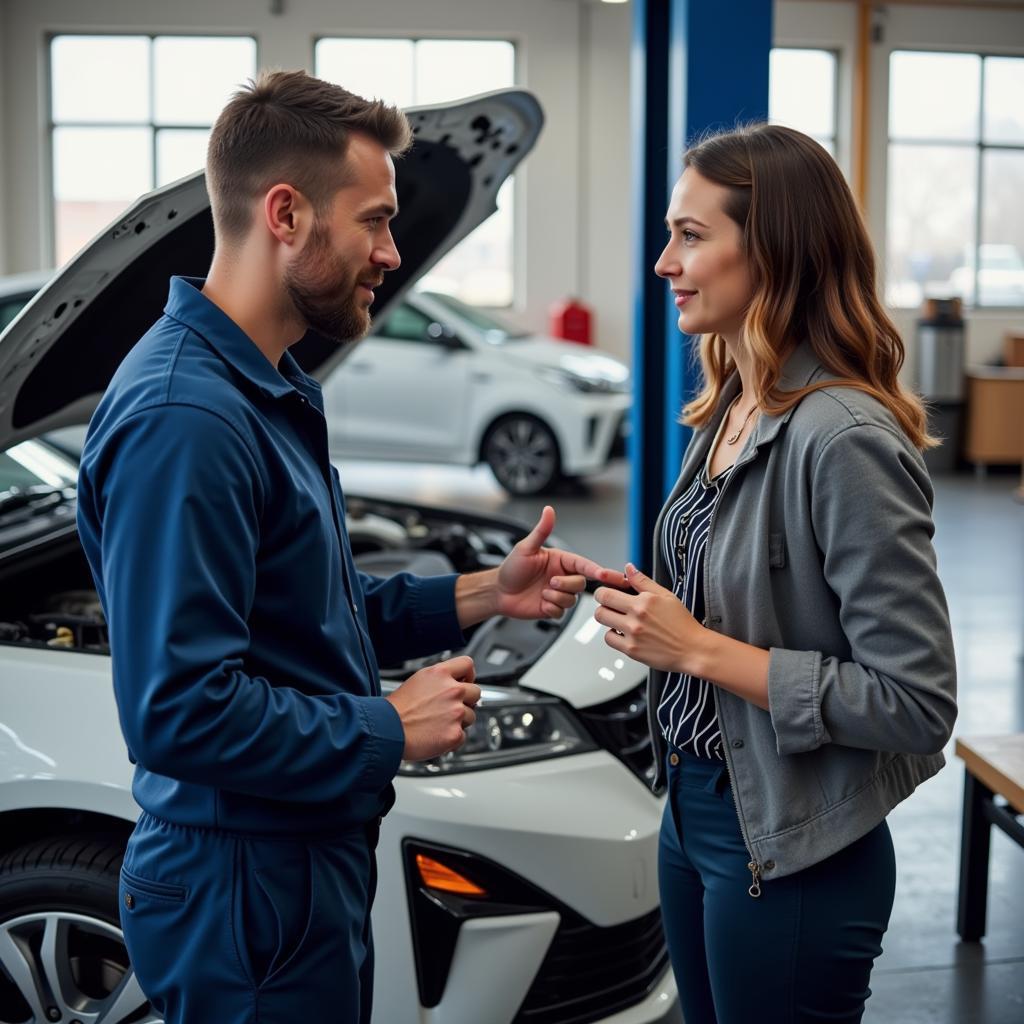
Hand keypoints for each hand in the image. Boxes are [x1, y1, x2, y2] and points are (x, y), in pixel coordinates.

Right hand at [385, 656, 480, 760]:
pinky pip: (463, 735)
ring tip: (438, 723)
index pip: (467, 664)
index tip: (466, 681)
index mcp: (440, 674)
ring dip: (459, 720)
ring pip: (471, 715)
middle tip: (450, 708)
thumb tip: (454, 682)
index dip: (468, 674)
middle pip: (475, 691)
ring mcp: (456, 712)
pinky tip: (437, 735)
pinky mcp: (455, 733)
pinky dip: (452, 738)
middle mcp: (452, 690)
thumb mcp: (417, 681)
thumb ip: (439, 680)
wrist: (386, 731)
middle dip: (466, 700)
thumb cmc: (396, 709)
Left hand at [495, 505, 618, 619]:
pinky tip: (540, 602)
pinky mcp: (551, 608)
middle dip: (567, 585)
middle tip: (550, 583)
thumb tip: (549, 510)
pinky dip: (551, 608)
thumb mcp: (526, 548)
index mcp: (559, 561)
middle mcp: (561, 577)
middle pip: (580, 584)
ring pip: (572, 600)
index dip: (594, 569)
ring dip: (557, 597)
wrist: (497, 592)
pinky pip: (561, 612)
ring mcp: (557, 593)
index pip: (582, 564)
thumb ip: (541, 531)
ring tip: (541, 592)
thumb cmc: (510, 568)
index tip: (602, 574)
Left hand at [593, 563, 707, 673]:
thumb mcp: (666, 595)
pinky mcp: (632, 650)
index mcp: (643, 601)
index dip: (603, 592)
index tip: (607, 594)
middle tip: (611, 607)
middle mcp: (636, 618)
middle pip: (600, 609)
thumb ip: (643, 581)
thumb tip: (628, 568)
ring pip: (603, 624)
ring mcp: (633, 635)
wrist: (692, 649)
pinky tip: (623, 633)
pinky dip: (613, 636)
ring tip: (619, 619)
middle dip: (603, 605)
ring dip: (608, 620)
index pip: (606, 594)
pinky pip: (609, 640)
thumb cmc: (682, 623)